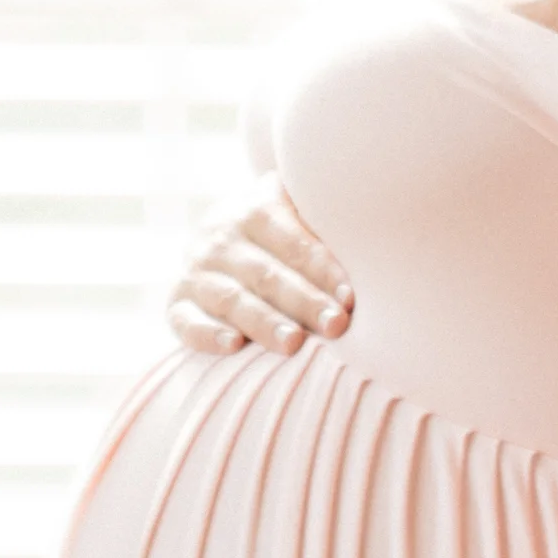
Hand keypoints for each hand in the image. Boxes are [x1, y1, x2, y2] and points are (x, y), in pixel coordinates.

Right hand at [166, 170, 353, 359]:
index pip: (292, 240)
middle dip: (303, 301)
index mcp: (255, 210)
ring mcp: (196, 271)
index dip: (322, 269)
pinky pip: (186, 321)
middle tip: (335, 325)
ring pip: (231, 299)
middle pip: (265, 273)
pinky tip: (233, 346)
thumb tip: (380, 242)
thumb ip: (327, 226)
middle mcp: (220, 238)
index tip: (351, 297)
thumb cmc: (286, 235)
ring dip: (263, 322)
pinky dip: (206, 334)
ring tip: (293, 343)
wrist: (227, 236)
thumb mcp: (300, 216)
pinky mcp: (177, 303)